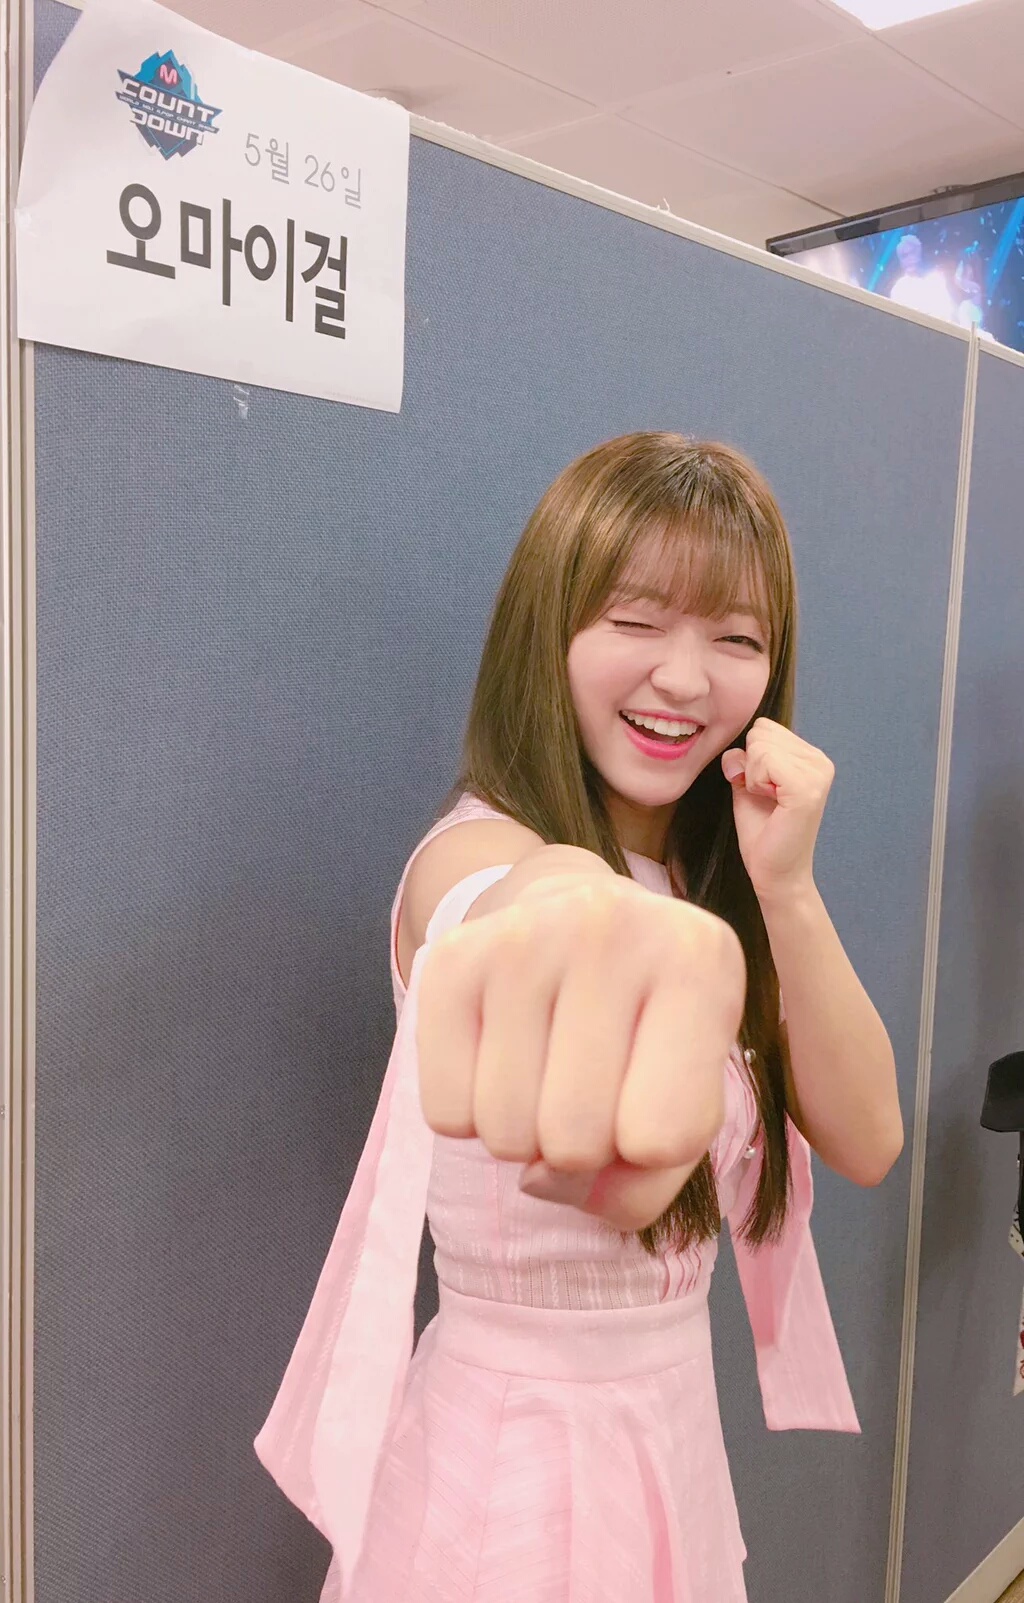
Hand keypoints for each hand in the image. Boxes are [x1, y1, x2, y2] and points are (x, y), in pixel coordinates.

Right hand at [416, 874, 744, 1232]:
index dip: (648, 1152)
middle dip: (579, 1147)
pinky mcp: (452, 957)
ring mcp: (524, 936)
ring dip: (522, 1136)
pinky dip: (469, 1115)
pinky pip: (445, 1112)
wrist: (579, 918)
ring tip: (545, 1072)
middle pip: (576, 1138)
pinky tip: (498, 1058)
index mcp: (699, 960)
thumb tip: (537, 1179)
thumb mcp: (690, 1099)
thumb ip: (645, 1181)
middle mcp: (612, 928)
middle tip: (588, 1089)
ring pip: (505, 1132)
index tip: (648, 1099)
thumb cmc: (649, 1031)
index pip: (665, 1136)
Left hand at [722, 718, 833, 900]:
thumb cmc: (763, 833)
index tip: (763, 789)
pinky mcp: (807, 787)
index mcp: (811, 757)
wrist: (776, 873)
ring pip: (760, 744)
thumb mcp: (748, 785)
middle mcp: (821, 760)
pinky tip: (771, 803)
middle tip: (766, 797)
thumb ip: (743, 759)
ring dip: (753, 776)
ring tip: (770, 802)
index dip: (751, 757)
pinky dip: (755, 782)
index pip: (764, 726)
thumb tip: (735, 750)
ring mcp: (818, 773)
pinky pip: (764, 759)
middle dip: (751, 765)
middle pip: (761, 731)